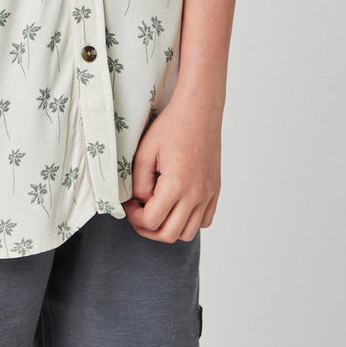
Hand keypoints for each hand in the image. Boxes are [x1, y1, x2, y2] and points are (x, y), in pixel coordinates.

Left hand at [123, 96, 221, 242]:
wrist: (199, 111)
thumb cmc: (171, 127)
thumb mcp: (144, 152)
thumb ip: (139, 183)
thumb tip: (140, 203)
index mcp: (177, 184)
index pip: (151, 222)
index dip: (134, 217)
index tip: (130, 203)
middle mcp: (196, 194)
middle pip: (169, 235)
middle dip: (148, 229)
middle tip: (139, 213)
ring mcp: (208, 194)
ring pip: (187, 233)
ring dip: (169, 227)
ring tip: (158, 209)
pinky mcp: (215, 190)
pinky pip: (204, 221)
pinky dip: (189, 221)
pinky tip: (177, 205)